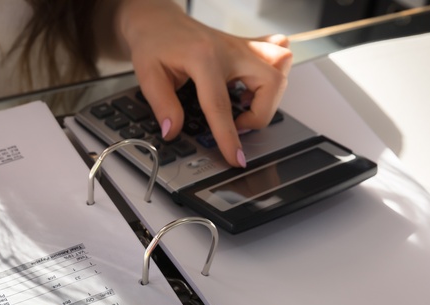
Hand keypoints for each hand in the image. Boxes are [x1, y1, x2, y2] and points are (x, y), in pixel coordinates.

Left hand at [117, 1, 292, 166]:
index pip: (221, 105)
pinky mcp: (247, 46)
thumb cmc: (154, 42)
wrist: (159, 20)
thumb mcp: (148, 74)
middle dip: (261, 114)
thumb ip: (162, 105)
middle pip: (271, 83)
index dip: (229, 137)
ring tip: (244, 104)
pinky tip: (251, 86)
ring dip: (270, 94)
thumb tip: (173, 131)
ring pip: (282, 66)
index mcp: (203, 58)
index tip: (236, 158)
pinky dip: (274, 73)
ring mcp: (242, 46)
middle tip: (237, 124)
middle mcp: (230, 50)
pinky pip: (278, 54)